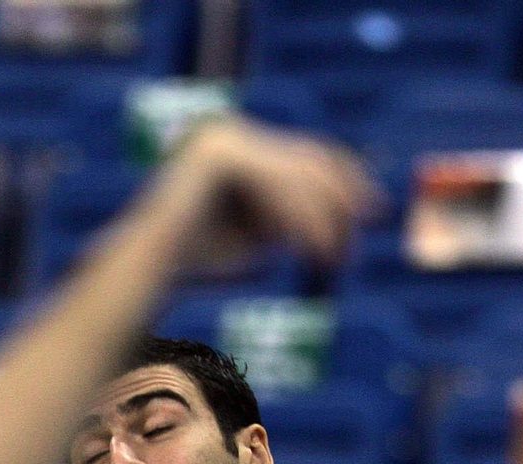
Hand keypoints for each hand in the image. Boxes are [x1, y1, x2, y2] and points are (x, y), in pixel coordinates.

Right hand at [161, 115, 382, 271]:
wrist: (148, 272)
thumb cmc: (199, 263)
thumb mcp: (261, 234)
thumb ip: (295, 215)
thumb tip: (348, 212)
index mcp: (236, 143)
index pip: (304, 154)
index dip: (346, 179)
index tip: (373, 210)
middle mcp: (229, 131)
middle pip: (306, 157)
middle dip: (343, 196)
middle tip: (367, 230)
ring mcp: (222, 137)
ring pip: (294, 173)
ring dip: (321, 218)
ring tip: (332, 257)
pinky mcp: (218, 153)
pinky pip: (274, 182)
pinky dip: (297, 217)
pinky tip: (310, 247)